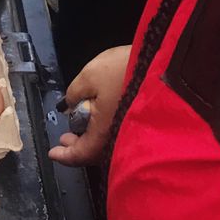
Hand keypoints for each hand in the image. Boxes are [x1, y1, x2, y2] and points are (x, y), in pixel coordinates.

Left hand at [48, 45, 132, 167]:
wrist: (166, 64)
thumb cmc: (126, 70)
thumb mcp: (89, 76)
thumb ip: (74, 94)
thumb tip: (68, 106)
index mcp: (104, 132)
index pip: (82, 154)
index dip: (66, 155)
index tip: (54, 153)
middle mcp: (120, 139)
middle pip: (96, 152)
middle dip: (78, 146)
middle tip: (65, 139)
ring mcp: (134, 132)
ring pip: (109, 143)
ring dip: (92, 137)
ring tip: (80, 127)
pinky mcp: (144, 123)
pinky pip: (121, 134)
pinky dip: (107, 130)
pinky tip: (102, 117)